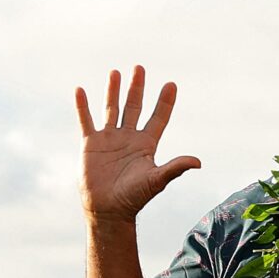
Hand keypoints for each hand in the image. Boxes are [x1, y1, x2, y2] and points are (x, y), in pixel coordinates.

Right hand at [76, 67, 199, 220]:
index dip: (164, 102)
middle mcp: (129, 138)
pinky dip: (83, 106)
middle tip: (140, 67)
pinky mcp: (90, 143)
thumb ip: (175, 168)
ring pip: (111, 108)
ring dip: (113, 91)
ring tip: (116, 72)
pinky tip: (80, 90)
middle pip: (134, 107)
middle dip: (137, 88)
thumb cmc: (134, 197)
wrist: (108, 209)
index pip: (158, 118)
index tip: (171, 84)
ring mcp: (109, 138)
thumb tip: (198, 161)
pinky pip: (86, 120)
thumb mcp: (156, 180)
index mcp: (146, 145)